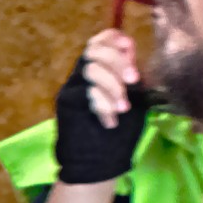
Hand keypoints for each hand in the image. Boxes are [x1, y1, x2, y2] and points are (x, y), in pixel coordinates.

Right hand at [52, 30, 149, 183]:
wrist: (99, 163)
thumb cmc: (120, 133)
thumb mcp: (135, 100)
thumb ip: (131, 77)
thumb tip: (130, 50)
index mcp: (102, 71)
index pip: (101, 41)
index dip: (114, 39)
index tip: (130, 49)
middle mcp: (84, 74)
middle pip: (95, 50)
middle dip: (117, 62)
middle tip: (133, 81)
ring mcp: (73, 87)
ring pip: (91, 69)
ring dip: (112, 86)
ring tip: (122, 108)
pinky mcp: (66, 102)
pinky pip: (85, 92)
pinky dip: (101, 103)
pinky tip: (109, 120)